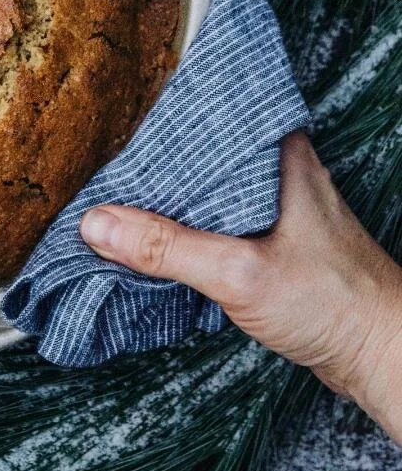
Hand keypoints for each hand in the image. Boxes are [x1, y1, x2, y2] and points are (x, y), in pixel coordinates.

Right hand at [79, 131, 401, 441]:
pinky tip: (160, 237)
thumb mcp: (238, 272)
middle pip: (201, 154)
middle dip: (156, 166)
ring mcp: (279, 203)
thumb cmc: (332, 303)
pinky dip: (189, 226)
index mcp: (279, 152)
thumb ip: (166, 247)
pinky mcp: (276, 237)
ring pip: (209, 190)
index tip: (113, 129)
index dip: (159, 122)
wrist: (384, 355)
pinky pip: (219, 218)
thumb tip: (97, 225)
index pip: (207, 115)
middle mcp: (280, 168)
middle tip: (105, 171)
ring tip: (121, 201)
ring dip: (171, 201)